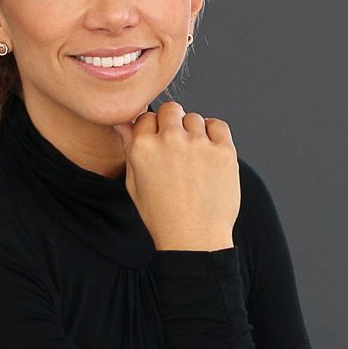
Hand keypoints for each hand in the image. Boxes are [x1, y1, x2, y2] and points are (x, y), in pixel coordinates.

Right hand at [113, 101, 239, 250]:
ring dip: (192, 131)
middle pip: (170, 109)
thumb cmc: (162, 216)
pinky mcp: (223, 151)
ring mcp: (198, 144)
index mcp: (143, 148)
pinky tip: (208, 150)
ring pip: (193, 118)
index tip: (156, 140)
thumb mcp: (134, 184)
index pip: (145, 117)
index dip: (151, 128)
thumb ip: (129, 149)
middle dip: (171, 122)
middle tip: (175, 144)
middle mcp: (170, 140)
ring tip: (193, 155)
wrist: (194, 239)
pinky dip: (213, 133)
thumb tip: (124, 124)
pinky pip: (218, 125)